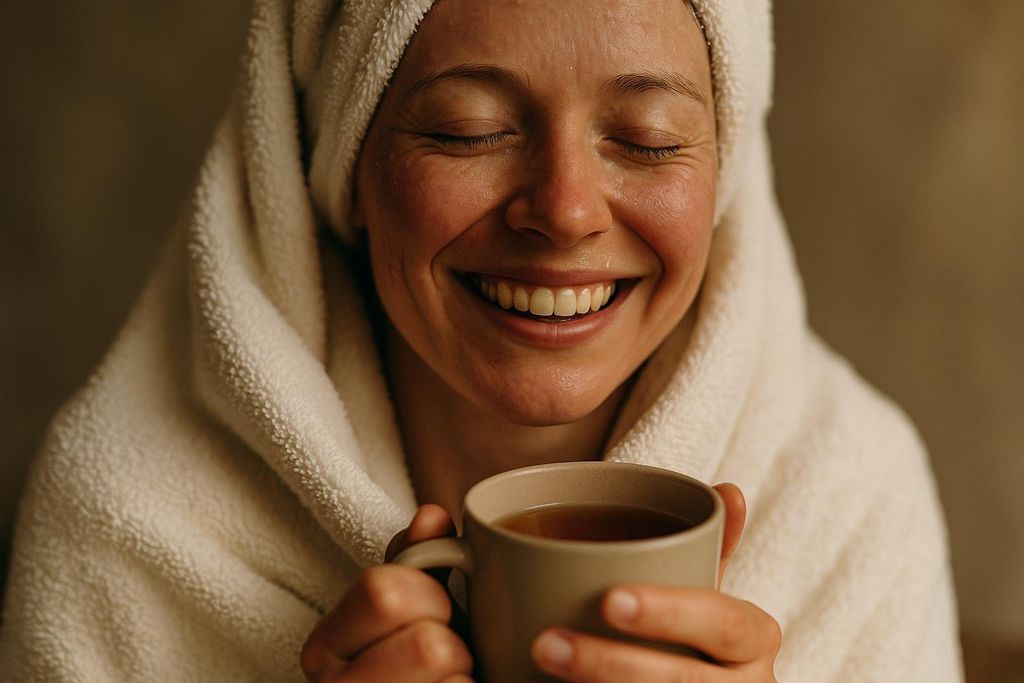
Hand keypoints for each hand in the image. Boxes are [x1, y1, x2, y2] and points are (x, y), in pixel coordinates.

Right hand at [300, 504, 473, 681]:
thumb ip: (415, 561)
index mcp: (325, 646)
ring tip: (449, 680)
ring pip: (450, 679)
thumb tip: (432, 516)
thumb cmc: (414, 667)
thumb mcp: (407, 610)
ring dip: (465, 676)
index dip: (428, 594)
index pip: (383, 591)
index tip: (436, 609)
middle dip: (453, 640)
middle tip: (446, 653)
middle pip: (427, 641)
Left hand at [530, 483, 780, 681]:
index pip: (723, 624)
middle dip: (613, 665)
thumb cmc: (699, 643)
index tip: (608, 599)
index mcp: (754, 640)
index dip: (669, 613)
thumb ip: (710, 548)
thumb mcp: (708, 596)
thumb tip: (728, 491)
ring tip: (540, 661)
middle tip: (546, 642)